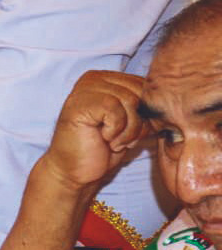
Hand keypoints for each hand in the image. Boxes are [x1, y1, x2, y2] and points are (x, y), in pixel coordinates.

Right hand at [38, 70, 148, 191]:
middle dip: (139, 121)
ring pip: (131, 101)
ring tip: (113, 140)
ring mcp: (85, 89)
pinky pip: (116, 111)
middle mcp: (94, 78)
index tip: (131, 132)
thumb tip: (173, 104)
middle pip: (140, 91)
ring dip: (128, 130)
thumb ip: (144, 106)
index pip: (145, 85)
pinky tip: (104, 139)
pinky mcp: (79, 103)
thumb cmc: (104, 149)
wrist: (76, 171)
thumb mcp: (132, 123)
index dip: (147, 113)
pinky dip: (116, 132)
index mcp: (107, 78)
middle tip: (123, 139)